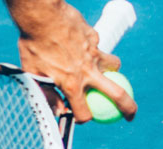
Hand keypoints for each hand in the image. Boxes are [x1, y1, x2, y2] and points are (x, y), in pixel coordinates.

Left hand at [12, 1, 135, 121]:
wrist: (42, 17)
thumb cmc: (33, 46)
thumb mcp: (33, 75)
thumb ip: (46, 94)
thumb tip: (56, 111)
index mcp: (71, 84)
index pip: (84, 112)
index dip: (82, 118)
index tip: (80, 116)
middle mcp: (87, 71)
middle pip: (117, 94)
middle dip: (128, 108)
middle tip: (130, 116)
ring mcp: (95, 54)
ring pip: (114, 67)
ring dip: (112, 73)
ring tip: (106, 75)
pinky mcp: (96, 39)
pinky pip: (100, 49)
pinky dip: (94, 52)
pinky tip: (82, 49)